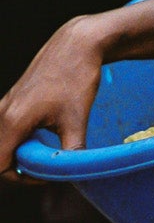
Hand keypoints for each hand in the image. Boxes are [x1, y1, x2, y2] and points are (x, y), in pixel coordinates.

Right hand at [0, 0, 153, 178]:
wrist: (76, 44)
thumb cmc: (76, 78)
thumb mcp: (76, 120)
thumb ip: (71, 152)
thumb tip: (76, 176)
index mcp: (13, 120)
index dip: (19, 178)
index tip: (46, 173)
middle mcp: (2, 113)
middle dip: (18, 167)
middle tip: (46, 165)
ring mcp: (4, 105)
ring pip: (0, 142)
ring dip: (19, 152)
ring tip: (45, 149)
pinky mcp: (11, 100)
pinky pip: (5, 129)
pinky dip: (19, 139)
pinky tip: (42, 134)